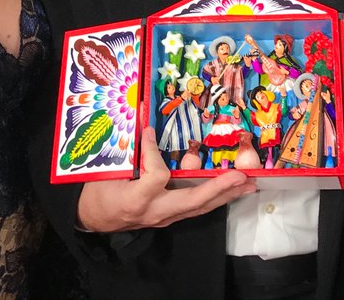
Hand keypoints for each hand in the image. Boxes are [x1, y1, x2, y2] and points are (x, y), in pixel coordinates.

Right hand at [75, 126, 254, 231]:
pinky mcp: (170, 216)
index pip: (157, 176)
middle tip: (241, 176)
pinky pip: (196, 207)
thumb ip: (129, 153)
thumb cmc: (98, 194)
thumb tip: (147, 125)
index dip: (155, 152)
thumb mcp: (107, 171)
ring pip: (199, 207)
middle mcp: (155, 212)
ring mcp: (165, 217)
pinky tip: (232, 190)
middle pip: (193, 201)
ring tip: (248, 184)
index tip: (149, 130)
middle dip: (219, 188)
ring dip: (225, 195)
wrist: (95, 219)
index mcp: (136, 200)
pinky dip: (215, 197)